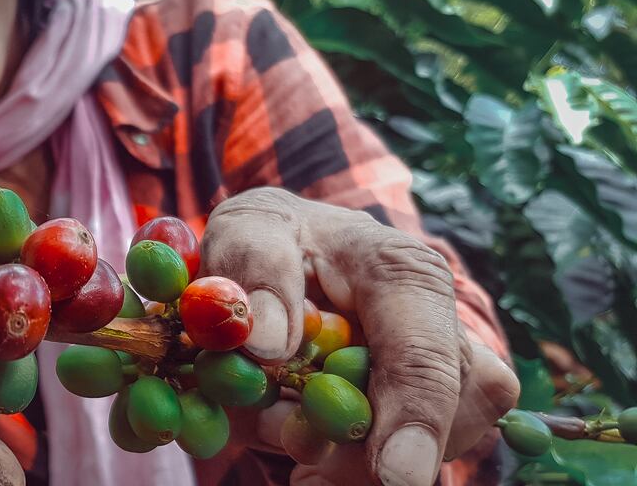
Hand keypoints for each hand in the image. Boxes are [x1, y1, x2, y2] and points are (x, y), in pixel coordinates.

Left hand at [198, 187, 519, 485]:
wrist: (287, 251)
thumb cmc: (271, 236)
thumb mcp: (247, 228)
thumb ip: (254, 269)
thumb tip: (268, 341)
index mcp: (404, 272)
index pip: (427, 355)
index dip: (419, 417)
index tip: (395, 473)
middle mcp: (441, 325)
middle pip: (440, 416)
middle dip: (362, 447)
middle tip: (285, 436)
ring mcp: (441, 373)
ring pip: (419, 447)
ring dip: (344, 455)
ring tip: (276, 418)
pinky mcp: (419, 410)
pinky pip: (388, 462)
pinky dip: (339, 468)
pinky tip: (299, 450)